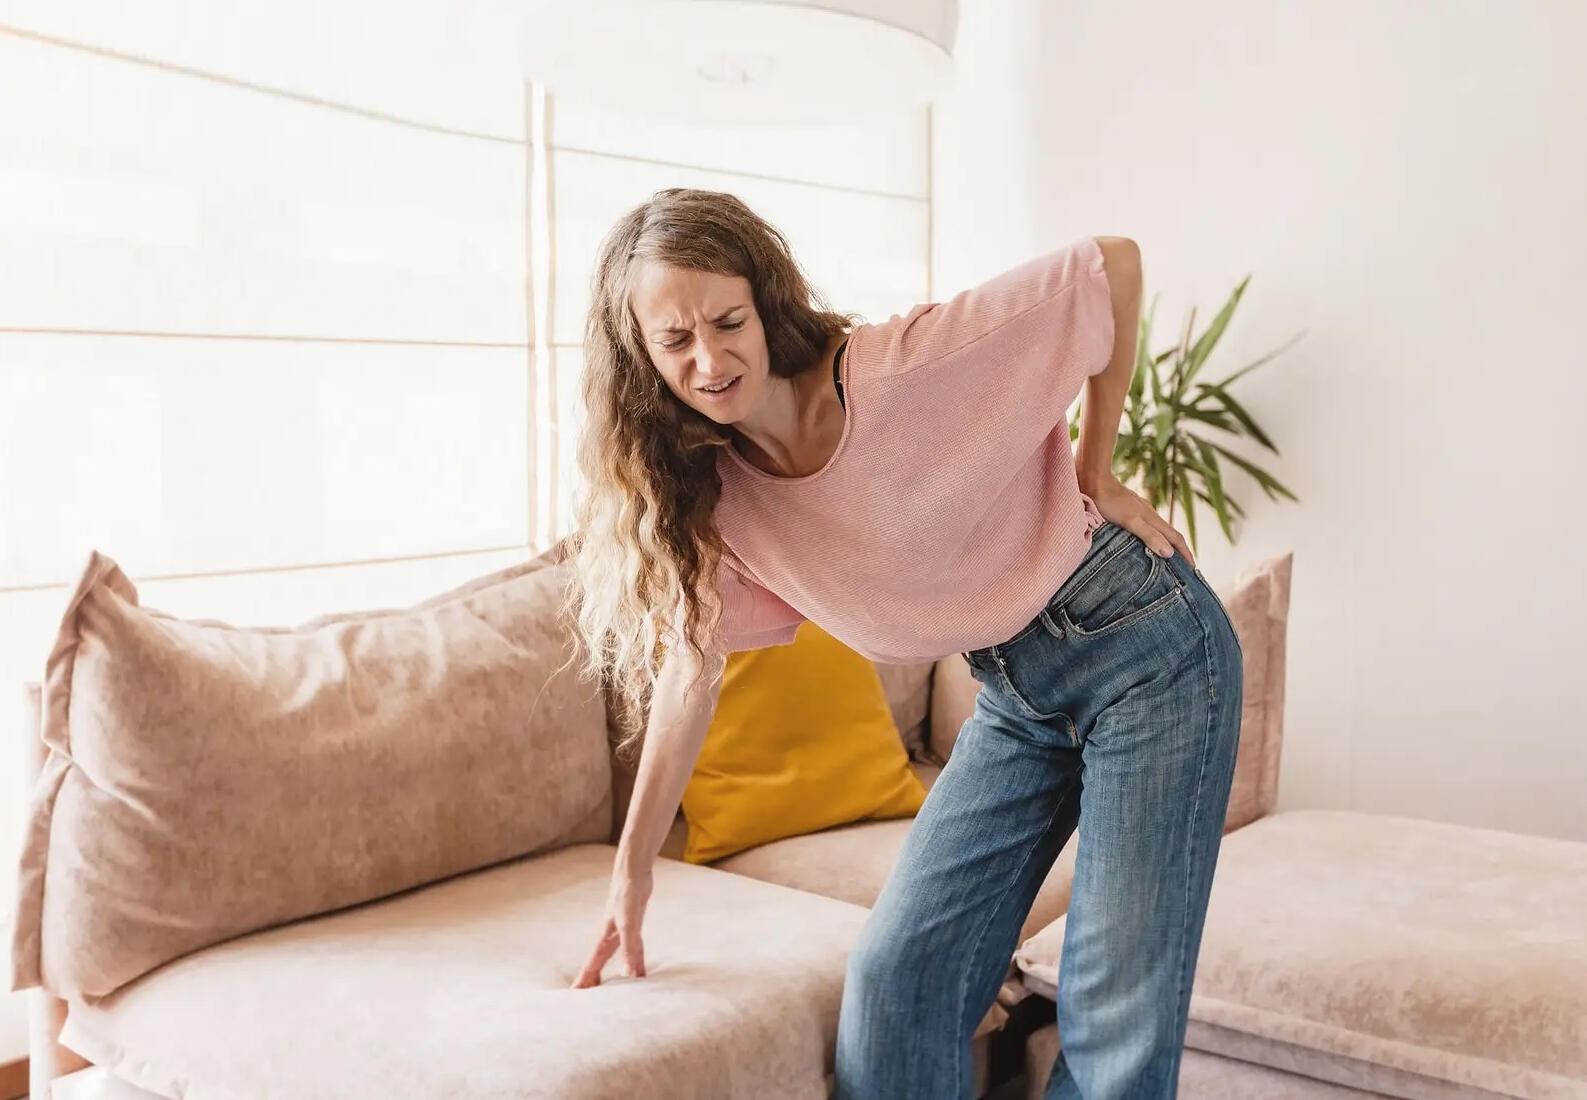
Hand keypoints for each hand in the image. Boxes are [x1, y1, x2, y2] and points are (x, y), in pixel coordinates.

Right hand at [570, 868, 652, 987]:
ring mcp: (622, 931)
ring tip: (616, 992)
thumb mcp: (629, 924)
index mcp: (605, 939)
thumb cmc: (627, 895)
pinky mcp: (635, 925)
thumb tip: (630, 975)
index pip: (592, 967)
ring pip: (617, 959)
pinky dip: (635, 961)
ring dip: (615, 973)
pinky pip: (634, 949)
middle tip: (588, 1003)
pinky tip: (640, 967)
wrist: (634, 872)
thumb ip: (630, 948)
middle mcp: (611, 937)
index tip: (574, 997)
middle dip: (594, 982)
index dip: (584, 982)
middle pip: (600, 965)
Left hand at [1085, 473, 1194, 567]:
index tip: (1193, 568)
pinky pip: (1143, 526)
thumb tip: (1170, 552)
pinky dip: (1149, 537)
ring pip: (1156, 530)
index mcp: (1152, 518)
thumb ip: (1149, 535)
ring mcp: (1137, 511)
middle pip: (1169, 534)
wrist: (1093, 480)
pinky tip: (1141, 541)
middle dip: (1178, 550)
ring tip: (1165, 557)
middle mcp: (1148, 514)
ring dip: (1164, 543)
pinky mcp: (1126, 509)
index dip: (1185, 552)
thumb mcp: (1130, 521)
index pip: (1175, 537)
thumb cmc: (1109, 501)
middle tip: (1182, 567)